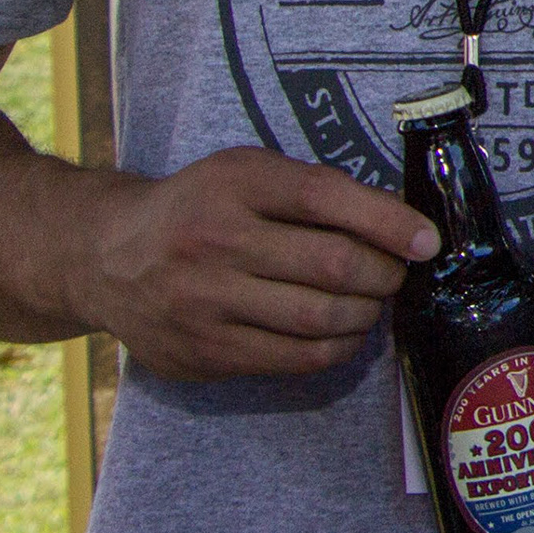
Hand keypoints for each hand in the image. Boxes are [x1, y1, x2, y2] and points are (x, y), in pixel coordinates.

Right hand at [66, 145, 433, 379]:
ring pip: (318, 318)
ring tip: (371, 304)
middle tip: (396, 276)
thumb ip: (314, 192)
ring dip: (365, 315)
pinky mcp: (203, 351)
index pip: (326, 197)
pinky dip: (335, 347)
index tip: (427, 241)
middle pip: (332, 264)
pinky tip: (343, 333)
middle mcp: (214, 240)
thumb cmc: (198, 208)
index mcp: (233, 183)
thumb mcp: (246, 174)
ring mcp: (204, 301)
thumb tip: (402, 227)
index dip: (388, 222)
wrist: (106, 256)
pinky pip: (294, 358)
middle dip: (384, 275)